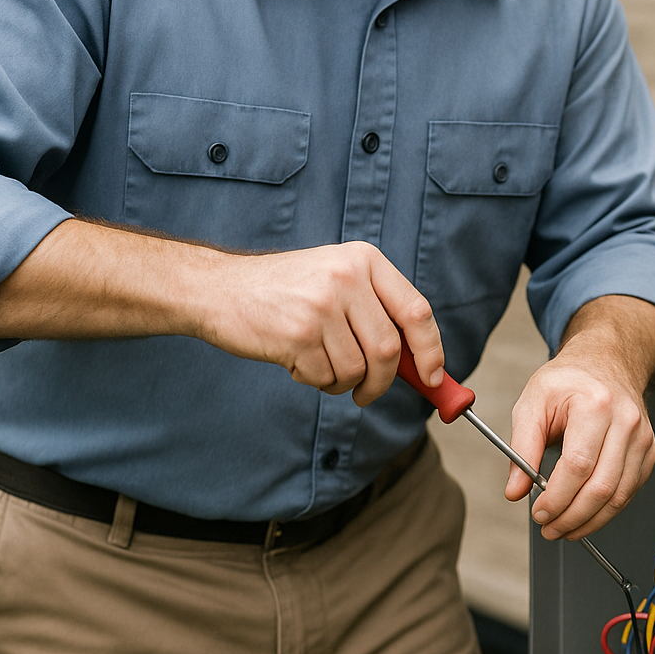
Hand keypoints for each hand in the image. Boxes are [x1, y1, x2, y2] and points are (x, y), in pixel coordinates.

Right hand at [199, 241, 442, 405]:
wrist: (219, 289)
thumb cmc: (284, 293)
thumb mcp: (336, 281)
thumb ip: (377, 313)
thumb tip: (424, 366)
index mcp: (364, 260)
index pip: (417, 311)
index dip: (431, 351)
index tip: (435, 378)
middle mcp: (347, 277)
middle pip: (389, 349)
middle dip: (382, 382)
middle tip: (366, 393)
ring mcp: (322, 305)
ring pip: (357, 369)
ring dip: (342, 382)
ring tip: (319, 365)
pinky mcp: (298, 334)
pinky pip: (326, 377)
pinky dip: (316, 381)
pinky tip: (296, 360)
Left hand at [504, 296, 654, 540]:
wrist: (605, 363)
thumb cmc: (569, 381)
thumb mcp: (532, 404)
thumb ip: (521, 448)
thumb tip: (516, 490)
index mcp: (595, 405)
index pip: (578, 465)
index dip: (557, 497)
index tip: (539, 511)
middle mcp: (625, 422)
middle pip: (601, 487)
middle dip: (571, 517)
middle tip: (549, 527)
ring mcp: (642, 438)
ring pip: (619, 496)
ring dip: (590, 521)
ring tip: (564, 528)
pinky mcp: (648, 452)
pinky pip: (629, 492)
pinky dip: (607, 510)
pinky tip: (586, 514)